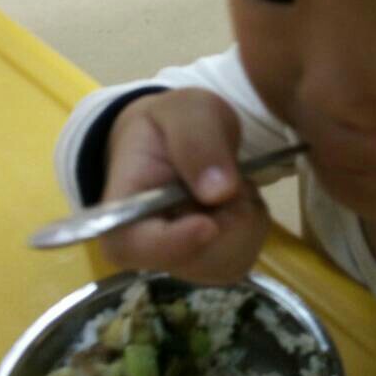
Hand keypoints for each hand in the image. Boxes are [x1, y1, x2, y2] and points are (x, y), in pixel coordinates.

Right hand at [100, 88, 268, 282]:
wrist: (175, 142)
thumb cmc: (169, 126)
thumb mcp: (185, 111)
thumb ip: (197, 141)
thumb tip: (220, 191)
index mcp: (121, 209)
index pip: (134, 246)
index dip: (173, 244)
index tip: (209, 224)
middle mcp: (148, 248)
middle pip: (197, 259)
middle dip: (229, 218)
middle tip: (231, 174)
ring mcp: (183, 261)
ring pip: (230, 259)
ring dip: (244, 216)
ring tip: (228, 182)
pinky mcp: (213, 264)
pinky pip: (249, 252)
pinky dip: (254, 222)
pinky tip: (237, 198)